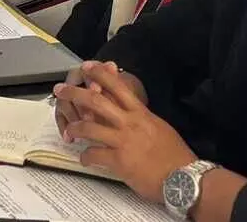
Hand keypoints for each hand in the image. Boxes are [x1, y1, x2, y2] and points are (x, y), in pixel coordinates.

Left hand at [54, 63, 191, 201]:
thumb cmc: (176, 155)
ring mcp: (123, 141)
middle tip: (60, 90)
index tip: (87, 66)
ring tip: (68, 130)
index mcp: (141, 113)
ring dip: (75, 127)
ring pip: (89, 127)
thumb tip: (128, 112)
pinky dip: (86, 157)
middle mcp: (130, 123)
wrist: (185, 179)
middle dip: (75, 93)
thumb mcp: (159, 127)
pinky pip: (94, 155)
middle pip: (96, 101)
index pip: (118, 87)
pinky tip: (84, 159)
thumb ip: (141, 118)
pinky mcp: (119, 161)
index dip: (100, 74)